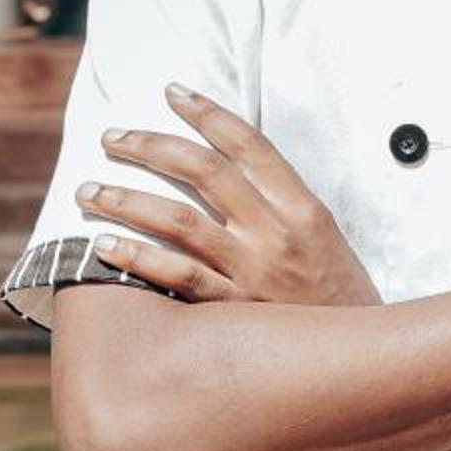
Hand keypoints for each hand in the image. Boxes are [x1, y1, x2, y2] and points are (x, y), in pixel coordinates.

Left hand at [78, 84, 381, 307]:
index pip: (249, 144)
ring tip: (89, 190)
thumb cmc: (337, 295)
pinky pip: (176, 277)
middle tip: (111, 138)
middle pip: (204, 172)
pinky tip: (105, 246)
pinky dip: (138, 258)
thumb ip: (279, 204)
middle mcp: (276, 233)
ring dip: (127, 201)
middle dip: (151, 146)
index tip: (172, 92)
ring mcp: (253, 272)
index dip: (208, 113)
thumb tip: (226, 167)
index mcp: (302, 208)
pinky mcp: (233, 312)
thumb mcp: (322, 237)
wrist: (362, 359)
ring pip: (179, 222)